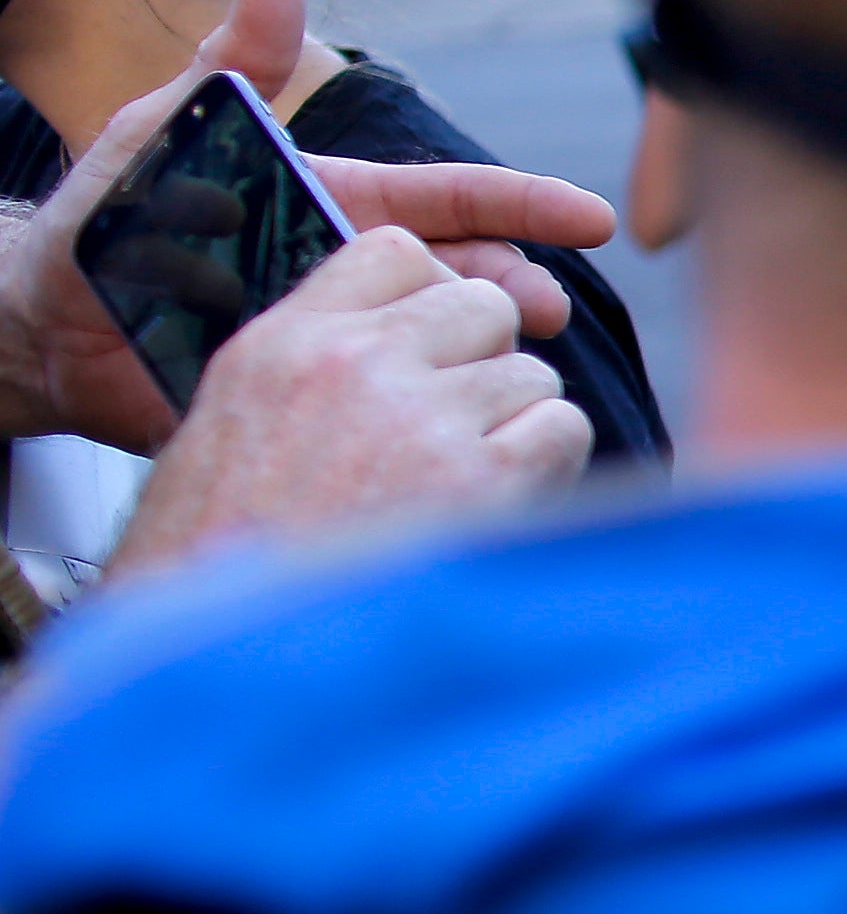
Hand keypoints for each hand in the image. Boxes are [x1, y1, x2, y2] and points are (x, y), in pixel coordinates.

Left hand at [0, 0, 612, 447]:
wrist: (39, 326)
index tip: (591, 218)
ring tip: (500, 368)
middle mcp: (357, 274)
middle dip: (517, 288)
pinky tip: (447, 428)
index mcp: (343, 209)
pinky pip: (380, 406)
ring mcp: (343, 337)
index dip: (525, 206)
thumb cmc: (106, 217)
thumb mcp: (167, 126)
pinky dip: (425, 417)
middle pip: (464, 278)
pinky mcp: (313, 398)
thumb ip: (229, 58)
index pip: (451, 202)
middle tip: (540, 309)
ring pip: (437, 346)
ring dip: (479, 356)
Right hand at [112, 225, 585, 577]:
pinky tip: (500, 507)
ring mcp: (421, 419)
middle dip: (485, 361)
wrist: (217, 658)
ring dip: (515, 423)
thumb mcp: (235, 427)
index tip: (435, 348)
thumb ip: (320, 365)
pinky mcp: (480, 482)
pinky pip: (563, 428)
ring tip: (460, 486)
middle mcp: (356, 364)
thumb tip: (420, 335)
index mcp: (285, 342)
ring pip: (531, 371)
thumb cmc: (224, 556)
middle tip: (455, 430)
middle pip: (483, 306)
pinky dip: (548, 466)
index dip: (433, 298)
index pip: (397, 254)